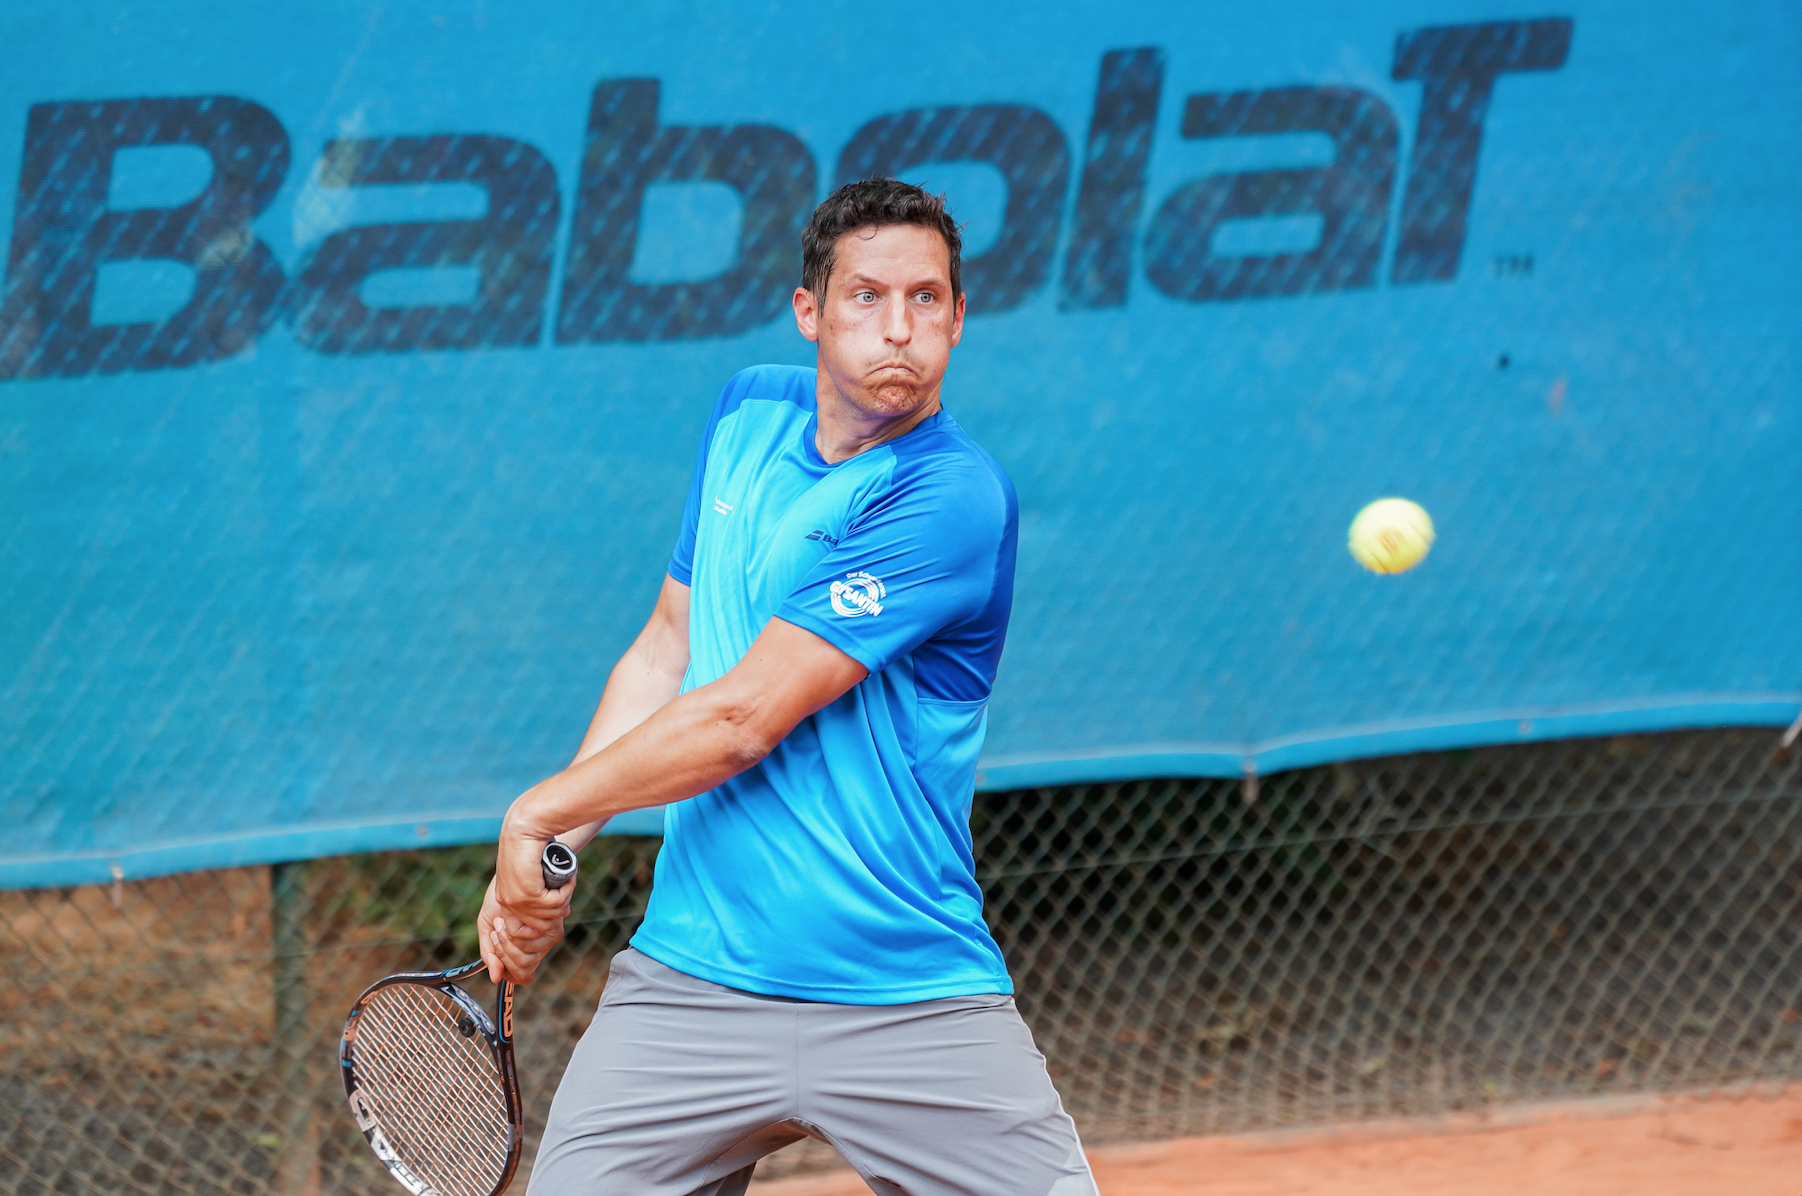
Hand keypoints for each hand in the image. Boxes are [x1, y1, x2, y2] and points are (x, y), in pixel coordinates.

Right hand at [478, 877, 566, 983]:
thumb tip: (495, 978)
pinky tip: (505, 918)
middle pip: (522, 968)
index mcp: (527, 950)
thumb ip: (489, 953)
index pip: (522, 977)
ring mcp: (548, 938)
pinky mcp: (553, 927)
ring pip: (526, 959)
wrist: (513, 874)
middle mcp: (540, 947)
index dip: (506, 967)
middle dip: (503, 951)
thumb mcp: (487, 925)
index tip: (495, 944)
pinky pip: (529, 945)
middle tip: (498, 929)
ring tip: (501, 921)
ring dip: (506, 942)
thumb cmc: (500, 899)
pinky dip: (512, 934)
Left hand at [492, 815, 574, 932]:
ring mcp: (516, 901)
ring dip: (565, 898)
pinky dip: (567, 891)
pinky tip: (568, 876)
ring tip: (567, 879)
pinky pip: (556, 904)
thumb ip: (543, 894)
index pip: (519, 932)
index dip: (542, 922)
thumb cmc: (533, 845)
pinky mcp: (528, 894)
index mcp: (505, 899)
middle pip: (540, 927)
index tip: (558, 907)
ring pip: (551, 917)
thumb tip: (564, 915)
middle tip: (566, 889)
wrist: (526, 825)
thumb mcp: (535, 874)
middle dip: (558, 911)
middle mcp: (507, 903)